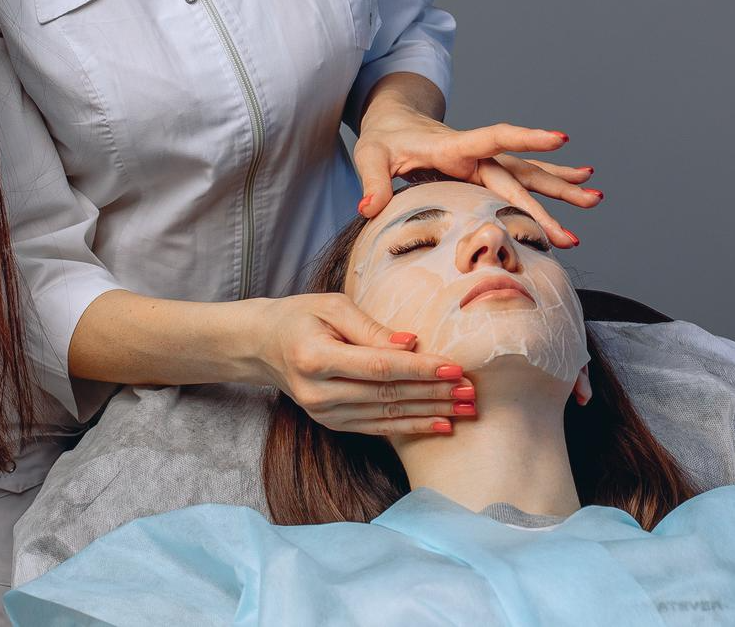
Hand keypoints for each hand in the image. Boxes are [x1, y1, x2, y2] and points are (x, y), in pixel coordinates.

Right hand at [249, 293, 475, 436]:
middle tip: (470, 392)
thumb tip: (412, 343)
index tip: (454, 368)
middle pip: (387, 395)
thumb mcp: (333, 307)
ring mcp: (324, 414)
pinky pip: (377, 428)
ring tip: (464, 409)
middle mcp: (319, 393)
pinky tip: (439, 425)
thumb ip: (372, 328)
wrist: (263, 346)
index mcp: (316, 358)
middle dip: (434, 394)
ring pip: (386, 416)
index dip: (419, 369)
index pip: (379, 367)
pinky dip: (410, 427)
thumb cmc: (301, 316)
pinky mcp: (332, 424)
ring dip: (429, 413)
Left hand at [350, 105, 602, 246]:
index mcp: (453, 146)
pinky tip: (576, 186)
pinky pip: (520, 180)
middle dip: (555, 190)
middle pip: (520, 171)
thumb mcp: (369, 156)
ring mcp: (483, 163)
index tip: (561, 137)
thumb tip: (369, 206)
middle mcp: (476, 153)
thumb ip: (372, 180)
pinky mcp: (484, 172)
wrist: (394, 123)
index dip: (527, 137)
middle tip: (592, 202)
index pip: (494, 139)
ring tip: (596, 197)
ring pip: (528, 176)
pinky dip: (548, 185)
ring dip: (561, 187)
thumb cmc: (382, 139)